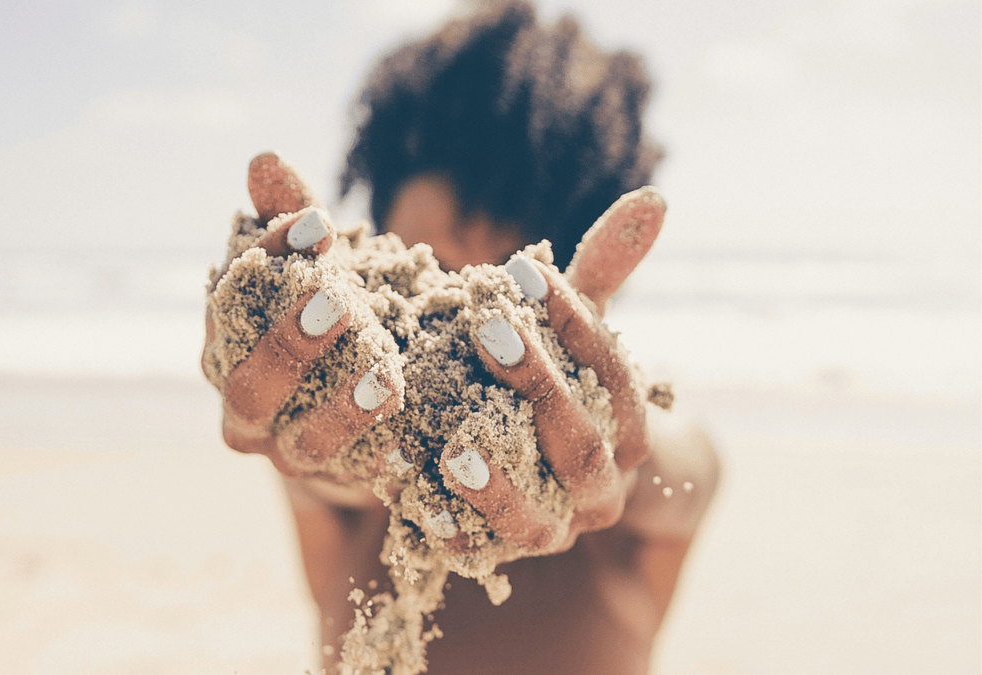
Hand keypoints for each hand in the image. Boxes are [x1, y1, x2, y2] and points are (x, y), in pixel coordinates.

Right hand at [203, 153, 404, 484]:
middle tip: (337, 303)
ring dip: (343, 410)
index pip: (231, 304)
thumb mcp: (316, 266)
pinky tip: (419, 442)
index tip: (318, 223)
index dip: (268, 263)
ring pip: (305, 443)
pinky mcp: (344, 482)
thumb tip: (265, 159)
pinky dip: (389, 461)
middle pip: (250, 389)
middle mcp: (247, 409)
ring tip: (385, 376)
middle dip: (290, 346)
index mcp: (227, 346)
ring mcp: (293, 452)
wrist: (356, 410)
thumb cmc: (330, 318)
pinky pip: (361, 479)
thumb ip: (291, 217)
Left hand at [435, 188, 665, 558]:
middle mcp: (601, 484)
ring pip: (542, 519)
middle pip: (583, 443)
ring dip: (502, 484)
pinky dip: (456, 534)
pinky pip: (483, 556)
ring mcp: (555, 528)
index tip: (519, 268)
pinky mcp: (503, 555)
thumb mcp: (566, 326)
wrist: (535, 466)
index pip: (612, 371)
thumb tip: (655, 198)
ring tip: (457, 445)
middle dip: (540, 385)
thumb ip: (601, 274)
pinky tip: (421, 504)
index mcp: (624, 424)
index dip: (573, 320)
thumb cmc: (549, 376)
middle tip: (488, 328)